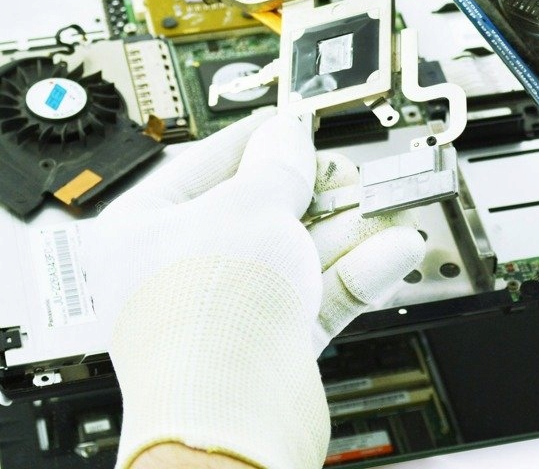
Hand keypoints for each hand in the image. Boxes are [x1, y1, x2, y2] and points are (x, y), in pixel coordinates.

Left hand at [85, 110, 424, 468]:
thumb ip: (277, 165)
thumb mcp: (252, 206)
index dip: (253, 139)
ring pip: (294, 254)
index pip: (203, 166)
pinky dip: (354, 271)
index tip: (288, 124)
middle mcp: (181, 271)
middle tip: (345, 166)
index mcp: (144, 231)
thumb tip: (286, 137)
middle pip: (258, 212)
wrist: (232, 416)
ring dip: (344, 227)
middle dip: (312, 189)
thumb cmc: (207, 313)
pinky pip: (314, 293)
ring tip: (383, 200)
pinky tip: (391, 247)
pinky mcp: (268, 342)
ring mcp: (226, 308)